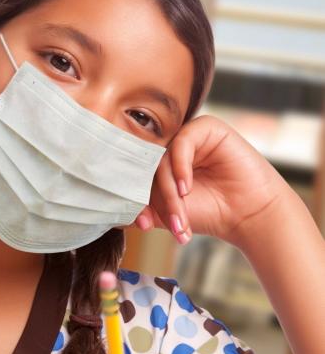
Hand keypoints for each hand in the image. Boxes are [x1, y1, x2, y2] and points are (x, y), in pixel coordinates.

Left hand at [128, 114, 291, 247]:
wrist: (247, 215)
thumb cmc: (208, 212)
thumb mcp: (166, 213)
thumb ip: (140, 208)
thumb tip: (107, 215)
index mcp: (156, 162)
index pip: (135, 174)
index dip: (133, 199)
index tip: (142, 226)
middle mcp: (169, 146)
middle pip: (146, 167)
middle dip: (154, 200)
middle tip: (160, 225)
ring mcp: (186, 135)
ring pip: (161, 159)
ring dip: (168, 192)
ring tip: (179, 217)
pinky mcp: (206, 128)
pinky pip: (180, 144)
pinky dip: (180, 168)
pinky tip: (186, 189)